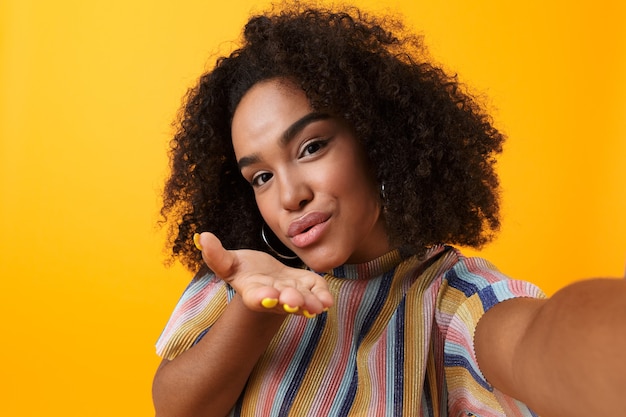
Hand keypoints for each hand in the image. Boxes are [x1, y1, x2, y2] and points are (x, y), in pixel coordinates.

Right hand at [195, 232, 333, 316]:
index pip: (256, 297)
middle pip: (282, 302)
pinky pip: (315, 291)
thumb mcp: (228, 262)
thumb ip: (216, 254)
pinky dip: (321, 295)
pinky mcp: (306, 286)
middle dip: (289, 301)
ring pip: (302, 300)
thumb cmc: (244, 270)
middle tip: (295, 300)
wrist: (264, 276)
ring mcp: (292, 293)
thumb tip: (202, 237)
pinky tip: (328, 299)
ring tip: (318, 305)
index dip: (262, 297)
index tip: (268, 296)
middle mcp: (274, 297)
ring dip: (310, 303)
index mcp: (253, 292)